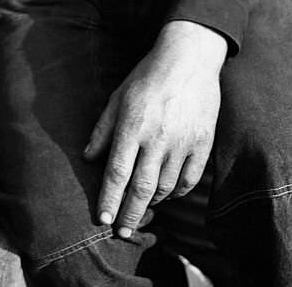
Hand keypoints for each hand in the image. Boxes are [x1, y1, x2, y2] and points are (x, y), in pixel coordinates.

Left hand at [83, 20, 226, 237]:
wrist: (189, 59)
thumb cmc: (147, 76)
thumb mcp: (118, 97)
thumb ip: (103, 129)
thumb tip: (88, 158)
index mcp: (133, 125)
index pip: (117, 173)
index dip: (109, 199)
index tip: (102, 219)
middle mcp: (158, 138)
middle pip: (142, 188)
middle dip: (130, 214)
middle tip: (122, 232)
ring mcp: (183, 143)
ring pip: (166, 188)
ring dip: (151, 203)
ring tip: (140, 209)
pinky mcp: (203, 145)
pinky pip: (189, 180)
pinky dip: (176, 193)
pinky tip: (165, 195)